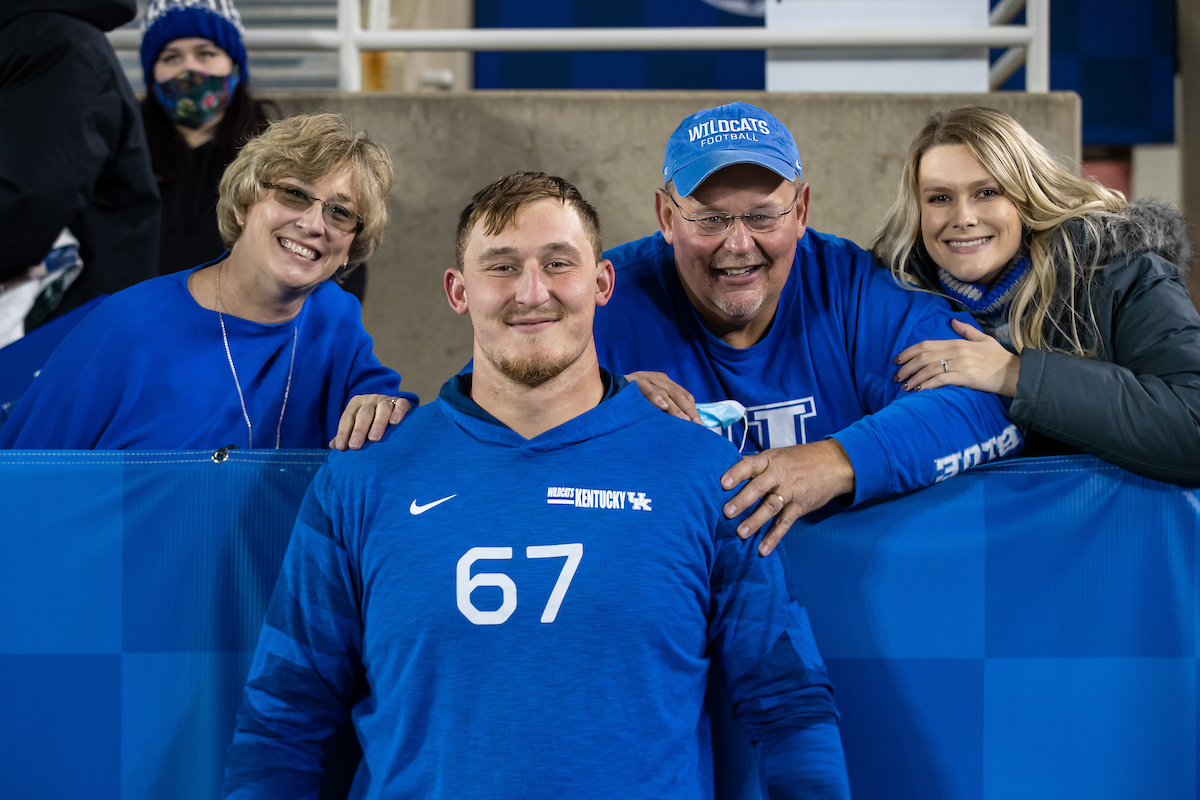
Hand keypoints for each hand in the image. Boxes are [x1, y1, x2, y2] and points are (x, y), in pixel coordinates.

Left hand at [330, 395, 411, 449]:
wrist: (394, 408)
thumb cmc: (372, 421)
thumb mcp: (358, 424)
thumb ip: (347, 434)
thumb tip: (333, 446)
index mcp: (356, 403)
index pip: (347, 417)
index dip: (343, 432)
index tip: (341, 448)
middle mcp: (370, 399)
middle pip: (364, 414)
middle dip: (359, 430)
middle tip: (355, 446)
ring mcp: (386, 399)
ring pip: (382, 409)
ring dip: (378, 424)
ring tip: (374, 438)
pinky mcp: (401, 401)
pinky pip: (400, 404)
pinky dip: (398, 412)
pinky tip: (394, 422)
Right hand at [626, 371, 701, 422]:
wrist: (605, 388)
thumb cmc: (630, 400)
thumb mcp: (650, 403)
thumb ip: (664, 409)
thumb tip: (682, 425)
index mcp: (665, 383)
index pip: (684, 395)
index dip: (692, 409)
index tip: (700, 425)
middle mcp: (658, 379)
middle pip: (678, 394)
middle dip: (688, 410)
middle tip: (696, 425)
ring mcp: (646, 378)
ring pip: (665, 393)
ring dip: (675, 408)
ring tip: (684, 421)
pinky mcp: (634, 381)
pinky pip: (647, 389)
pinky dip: (655, 397)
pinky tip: (662, 406)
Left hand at [720, 439, 855, 555]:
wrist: (835, 464)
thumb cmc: (798, 459)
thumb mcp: (777, 455)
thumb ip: (756, 464)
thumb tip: (726, 472)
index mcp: (769, 460)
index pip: (749, 464)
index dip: (736, 473)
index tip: (722, 483)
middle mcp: (779, 475)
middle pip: (758, 487)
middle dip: (742, 500)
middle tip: (726, 512)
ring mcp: (790, 491)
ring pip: (771, 507)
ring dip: (755, 521)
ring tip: (740, 533)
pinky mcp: (800, 506)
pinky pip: (785, 523)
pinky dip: (774, 537)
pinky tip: (763, 549)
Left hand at [893, 319, 1019, 396]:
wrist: (1013, 372)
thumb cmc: (998, 357)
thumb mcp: (983, 339)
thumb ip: (966, 330)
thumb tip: (952, 320)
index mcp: (957, 342)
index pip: (926, 345)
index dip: (908, 352)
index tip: (897, 360)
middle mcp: (956, 351)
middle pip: (923, 357)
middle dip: (906, 367)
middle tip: (896, 376)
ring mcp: (960, 364)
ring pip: (929, 369)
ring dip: (914, 378)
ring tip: (904, 386)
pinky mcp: (965, 377)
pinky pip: (941, 380)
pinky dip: (927, 384)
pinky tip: (919, 390)